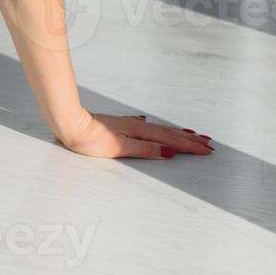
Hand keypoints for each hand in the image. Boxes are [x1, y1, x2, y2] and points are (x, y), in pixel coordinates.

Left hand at [54, 110, 214, 159]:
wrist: (68, 124)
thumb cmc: (89, 139)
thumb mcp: (119, 147)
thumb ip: (145, 149)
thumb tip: (169, 151)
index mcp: (138, 132)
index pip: (170, 140)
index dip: (189, 146)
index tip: (208, 150)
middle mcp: (135, 125)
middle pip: (167, 132)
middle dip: (188, 139)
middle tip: (208, 142)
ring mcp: (126, 124)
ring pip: (157, 128)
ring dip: (174, 132)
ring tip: (189, 134)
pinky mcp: (116, 125)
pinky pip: (143, 126)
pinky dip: (152, 127)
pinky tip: (148, 123)